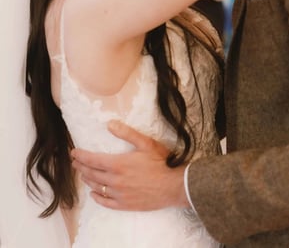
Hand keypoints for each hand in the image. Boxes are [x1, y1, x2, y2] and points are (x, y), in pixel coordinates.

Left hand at [71, 120, 188, 210]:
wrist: (173, 186)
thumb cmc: (161, 162)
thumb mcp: (146, 143)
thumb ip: (127, 133)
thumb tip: (109, 124)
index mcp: (118, 164)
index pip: (93, 160)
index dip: (81, 156)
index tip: (74, 153)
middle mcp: (115, 180)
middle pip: (92, 173)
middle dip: (81, 167)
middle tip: (75, 162)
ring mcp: (119, 194)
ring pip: (97, 187)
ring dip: (87, 179)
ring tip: (83, 174)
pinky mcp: (125, 204)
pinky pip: (105, 202)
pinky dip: (97, 197)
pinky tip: (94, 193)